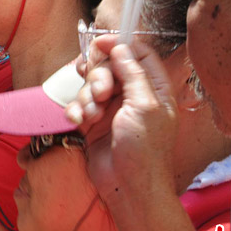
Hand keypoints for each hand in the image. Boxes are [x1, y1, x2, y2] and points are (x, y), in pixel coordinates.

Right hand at [67, 38, 178, 205]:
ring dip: (86, 97)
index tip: (100, 43)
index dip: (119, 45)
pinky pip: (79, 104)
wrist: (127, 187)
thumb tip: (122, 47)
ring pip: (91, 85)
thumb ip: (133, 73)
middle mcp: (132, 95)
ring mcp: (112, 109)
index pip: (138, 54)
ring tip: (92, 116)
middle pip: (109, 67)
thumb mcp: (145, 106)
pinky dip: (76, 110)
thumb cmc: (144, 150)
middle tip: (101, 94)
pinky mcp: (94, 122)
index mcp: (153, 88)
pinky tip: (79, 122)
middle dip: (99, 77)